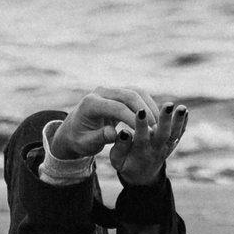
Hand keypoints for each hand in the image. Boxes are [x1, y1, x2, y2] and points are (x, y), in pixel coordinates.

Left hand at [48, 87, 163, 159]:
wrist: (74, 129)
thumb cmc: (80, 139)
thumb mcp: (87, 144)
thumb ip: (100, 138)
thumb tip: (114, 134)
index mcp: (91, 104)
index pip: (117, 108)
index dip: (134, 120)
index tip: (147, 134)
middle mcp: (101, 92)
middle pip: (129, 95)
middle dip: (145, 112)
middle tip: (157, 129)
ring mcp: (110, 89)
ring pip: (136, 92)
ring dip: (149, 107)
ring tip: (159, 125)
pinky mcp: (119, 92)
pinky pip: (137, 94)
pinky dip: (148, 105)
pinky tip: (155, 119)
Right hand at [109, 101, 188, 185]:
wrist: (143, 176)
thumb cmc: (126, 163)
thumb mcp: (117, 160)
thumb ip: (119, 147)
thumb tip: (124, 132)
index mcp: (140, 152)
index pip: (142, 137)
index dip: (141, 125)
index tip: (141, 111)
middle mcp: (155, 149)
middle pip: (163, 134)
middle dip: (166, 119)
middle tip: (168, 105)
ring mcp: (166, 147)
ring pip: (174, 134)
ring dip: (178, 120)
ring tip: (182, 107)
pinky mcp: (172, 144)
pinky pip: (179, 134)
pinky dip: (184, 123)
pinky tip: (185, 110)